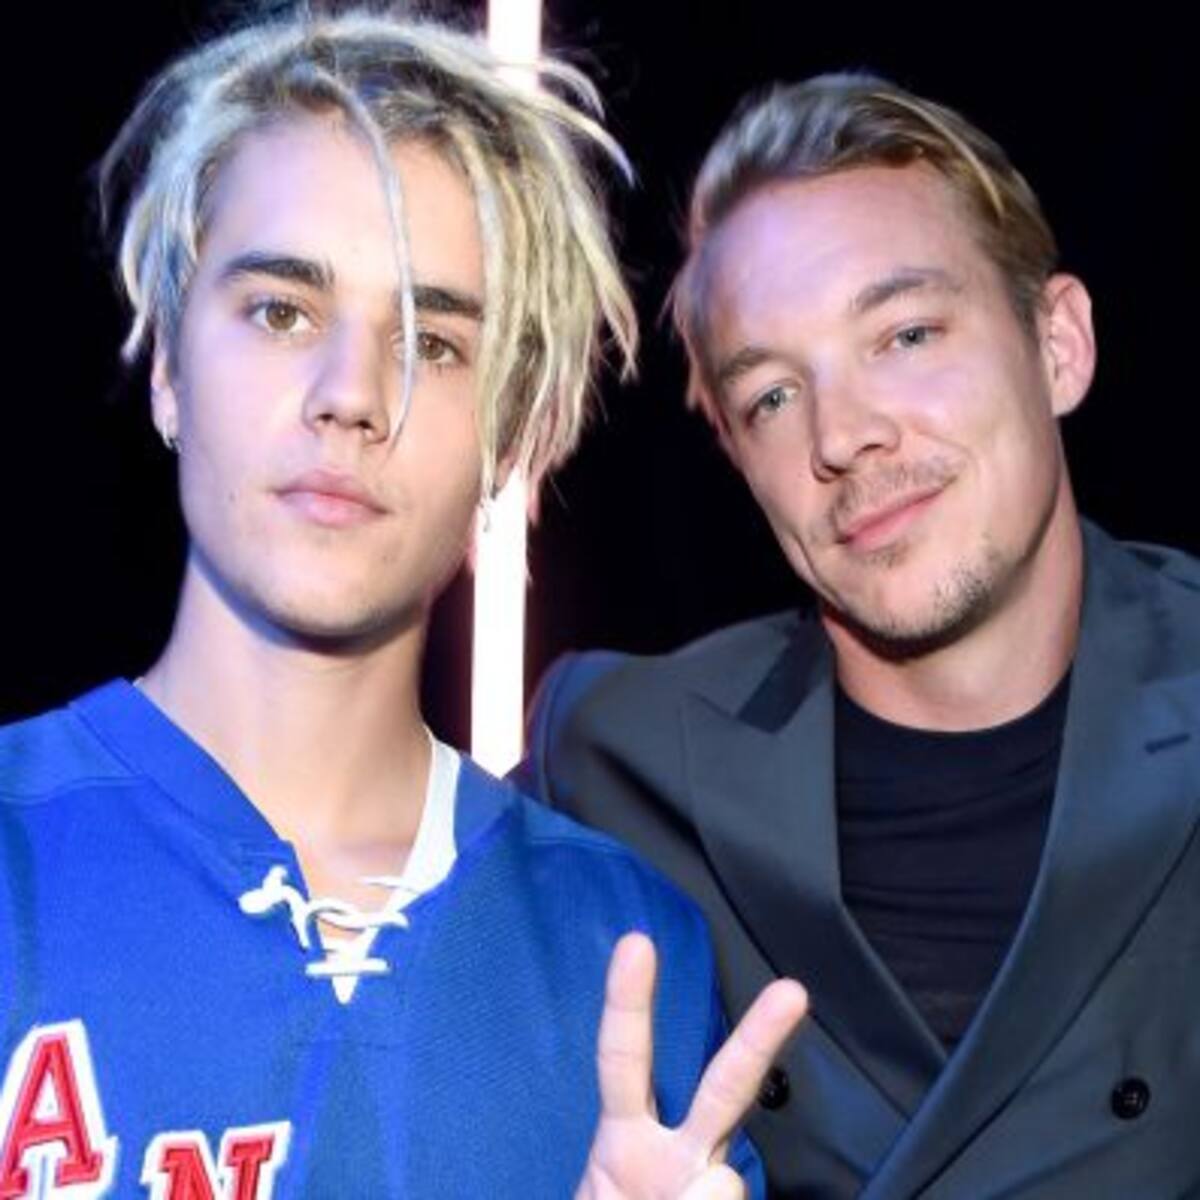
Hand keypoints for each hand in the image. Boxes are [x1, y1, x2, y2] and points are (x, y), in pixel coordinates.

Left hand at [577, 932, 807, 1198]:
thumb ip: (628, 1186)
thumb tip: (719, 1181)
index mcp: (626, 1144)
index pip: (624, 1062)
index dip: (628, 1005)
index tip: (636, 941)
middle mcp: (679, 1157)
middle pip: (725, 1089)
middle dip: (759, 1040)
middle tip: (793, 990)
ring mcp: (713, 1188)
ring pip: (728, 1187)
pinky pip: (729, 1197)